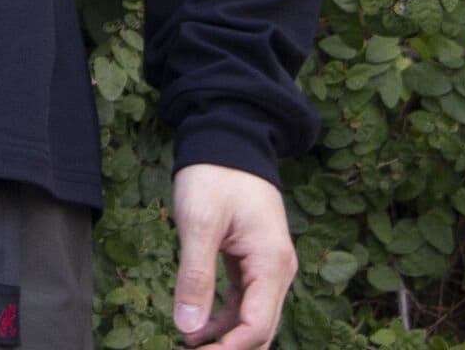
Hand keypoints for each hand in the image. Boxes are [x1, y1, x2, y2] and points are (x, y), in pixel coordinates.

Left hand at [170, 162, 296, 349]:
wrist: (229, 135)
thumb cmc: (215, 173)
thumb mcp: (199, 221)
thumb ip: (196, 275)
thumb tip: (187, 325)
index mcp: (271, 263)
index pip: (257, 326)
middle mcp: (277, 270)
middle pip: (260, 329)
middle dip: (229, 348)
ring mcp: (267, 266)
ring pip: (252, 318)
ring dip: (224, 337)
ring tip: (188, 343)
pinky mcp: (254, 260)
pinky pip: (244, 300)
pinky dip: (223, 317)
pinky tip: (196, 325)